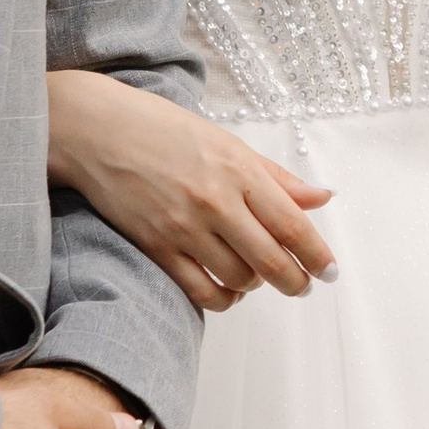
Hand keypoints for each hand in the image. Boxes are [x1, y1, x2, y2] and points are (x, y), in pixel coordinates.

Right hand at [47, 70, 335, 312]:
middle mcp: (215, 201)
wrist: (99, 131)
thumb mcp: (227, 143)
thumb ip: (276, 177)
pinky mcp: (156, 247)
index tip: (330, 271)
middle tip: (303, 284)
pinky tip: (228, 290)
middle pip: (271, 261)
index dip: (317, 255)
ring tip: (256, 275)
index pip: (292, 225)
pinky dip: (223, 298)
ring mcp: (184, 227)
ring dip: (255, 284)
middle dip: (295, 281)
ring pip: (238, 279)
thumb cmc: (165, 130)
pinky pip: (200, 291)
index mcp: (239, 170)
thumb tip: (322, 197)